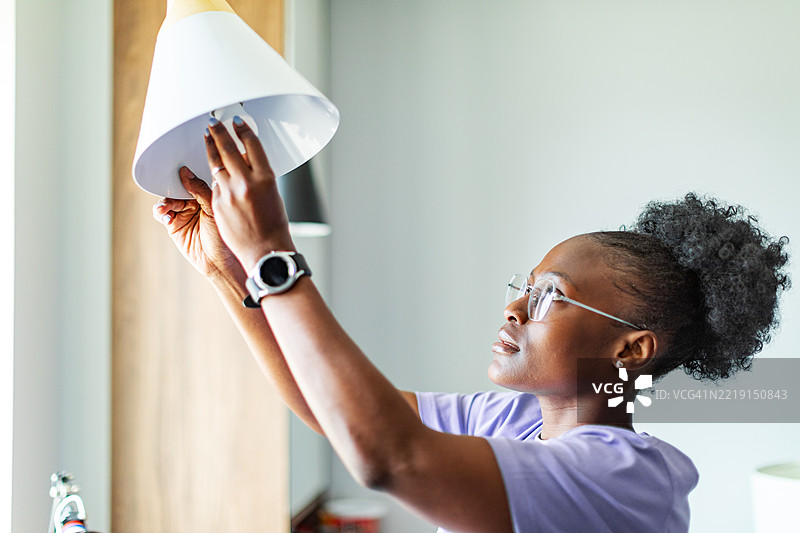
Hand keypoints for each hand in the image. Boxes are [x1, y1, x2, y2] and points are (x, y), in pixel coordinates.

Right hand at [153, 166, 240, 279]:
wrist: (218, 262)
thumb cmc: (223, 236)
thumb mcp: (214, 209)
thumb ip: (200, 190)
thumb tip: (186, 172)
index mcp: (207, 195)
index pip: (193, 180)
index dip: (185, 175)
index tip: (178, 170)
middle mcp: (195, 202)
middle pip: (177, 188)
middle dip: (171, 189)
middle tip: (171, 192)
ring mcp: (183, 213)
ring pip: (167, 200)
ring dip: (164, 203)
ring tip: (166, 209)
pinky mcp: (173, 224)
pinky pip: (161, 214)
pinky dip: (160, 213)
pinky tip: (167, 218)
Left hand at [205, 117, 294, 271]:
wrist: (265, 251)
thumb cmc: (273, 225)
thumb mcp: (272, 194)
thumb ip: (258, 176)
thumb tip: (246, 162)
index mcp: (265, 178)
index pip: (251, 144)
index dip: (242, 130)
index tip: (236, 122)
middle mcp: (246, 182)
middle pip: (228, 148)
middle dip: (219, 132)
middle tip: (212, 123)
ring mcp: (229, 193)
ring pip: (216, 163)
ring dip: (211, 148)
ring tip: (207, 138)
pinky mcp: (218, 204)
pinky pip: (214, 184)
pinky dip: (215, 177)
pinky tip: (215, 171)